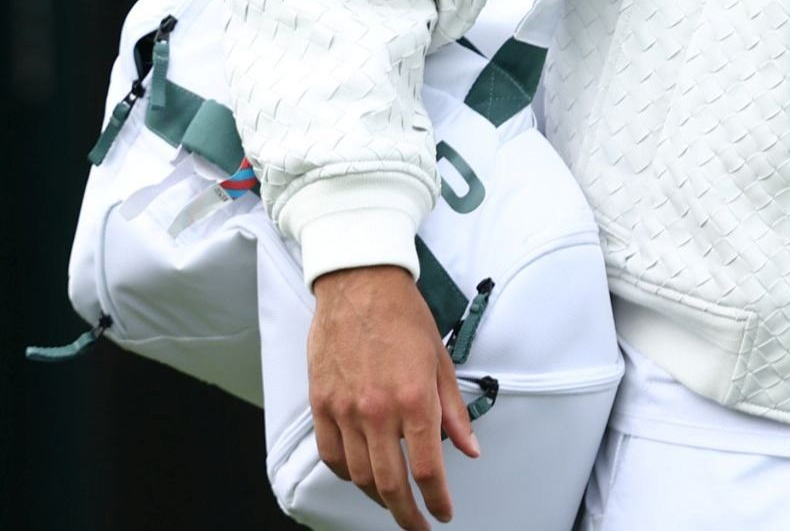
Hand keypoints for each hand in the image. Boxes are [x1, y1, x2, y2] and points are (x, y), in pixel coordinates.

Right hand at [308, 264, 480, 528]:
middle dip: (408, 514)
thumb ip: (454, 410)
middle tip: (419, 524)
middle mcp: (377, 410)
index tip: (443, 513)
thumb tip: (469, 448)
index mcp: (413, 398)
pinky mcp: (321, 403)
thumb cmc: (402, 314)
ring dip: (378, 497)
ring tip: (393, 501)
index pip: (428, 468)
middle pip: (390, 484)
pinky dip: (346, 474)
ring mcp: (344, 408)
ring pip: (359, 475)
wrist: (359, 282)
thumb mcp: (441, 361)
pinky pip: (330, 454)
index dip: (437, 499)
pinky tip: (360, 475)